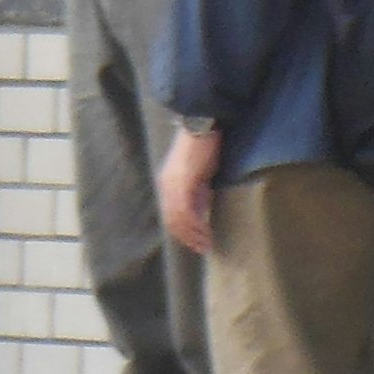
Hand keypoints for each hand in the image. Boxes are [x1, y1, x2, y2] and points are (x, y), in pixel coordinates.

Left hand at [157, 124, 221, 255]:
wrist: (203, 125)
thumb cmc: (203, 145)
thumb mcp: (198, 172)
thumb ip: (197, 190)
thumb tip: (201, 209)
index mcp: (167, 183)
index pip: (170, 215)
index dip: (182, 232)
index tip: (196, 242)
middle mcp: (167, 186)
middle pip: (172, 221)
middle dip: (187, 238)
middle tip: (203, 249)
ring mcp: (174, 185)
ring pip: (179, 220)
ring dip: (193, 235)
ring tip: (207, 245)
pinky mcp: (184, 183)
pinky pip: (187, 212)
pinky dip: (197, 225)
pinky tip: (207, 233)